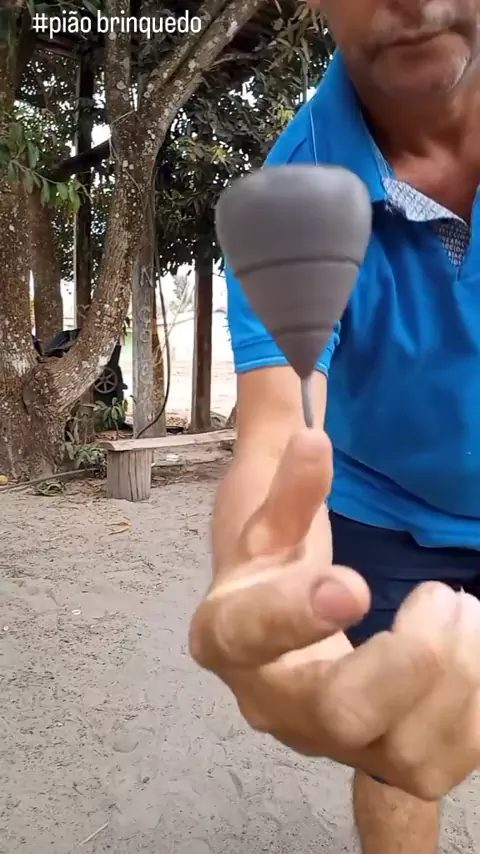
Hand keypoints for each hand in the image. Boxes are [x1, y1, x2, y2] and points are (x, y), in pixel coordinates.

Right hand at [189, 429, 479, 800]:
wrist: (283, 645)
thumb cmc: (275, 573)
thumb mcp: (272, 523)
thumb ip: (288, 483)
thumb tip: (310, 437)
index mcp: (228, 636)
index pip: (247, 634)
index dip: (294, 614)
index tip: (351, 583)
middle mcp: (275, 705)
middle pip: (338, 714)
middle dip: (405, 658)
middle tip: (437, 594)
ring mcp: (336, 745)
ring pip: (409, 753)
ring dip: (457, 672)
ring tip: (459, 607)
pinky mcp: (387, 763)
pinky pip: (453, 761)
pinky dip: (478, 698)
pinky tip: (468, 640)